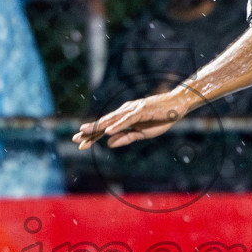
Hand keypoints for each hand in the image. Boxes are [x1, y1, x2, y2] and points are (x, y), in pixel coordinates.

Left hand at [73, 88, 193, 149]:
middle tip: (75, 138)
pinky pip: (127, 120)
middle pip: (104, 123)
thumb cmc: (160, 119)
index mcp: (124, 119)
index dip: (93, 136)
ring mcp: (132, 110)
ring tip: (85, 132)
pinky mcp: (141, 111)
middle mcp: (125, 112)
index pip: (105, 128)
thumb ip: (126, 137)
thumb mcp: (142, 134)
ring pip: (112, 120)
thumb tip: (109, 143)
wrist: (177, 106)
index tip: (81, 145)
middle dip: (89, 131)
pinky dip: (117, 126)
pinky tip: (108, 131)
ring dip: (98, 127)